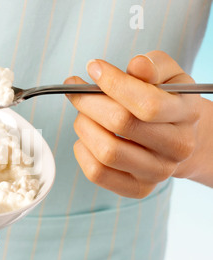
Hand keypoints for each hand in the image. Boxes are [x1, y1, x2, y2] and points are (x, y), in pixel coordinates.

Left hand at [66, 51, 201, 197]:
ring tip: (84, 115)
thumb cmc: (166, 100)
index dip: (113, 82)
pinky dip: (82, 151)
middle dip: (89, 103)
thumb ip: (153, 66)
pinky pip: (97, 173)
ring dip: (84, 127)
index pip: (147, 103)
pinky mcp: (137, 189)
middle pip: (121, 124)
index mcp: (186, 114)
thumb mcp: (167, 75)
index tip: (93, 67)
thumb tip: (136, 65)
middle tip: (78, 93)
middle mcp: (177, 148)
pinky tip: (87, 138)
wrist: (178, 138)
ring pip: (106, 152)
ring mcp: (157, 173)